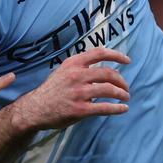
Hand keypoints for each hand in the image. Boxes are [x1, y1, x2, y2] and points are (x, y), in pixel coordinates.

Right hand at [9, 47, 130, 130]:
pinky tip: (124, 108)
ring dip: (122, 94)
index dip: (117, 56)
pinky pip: (105, 107)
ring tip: (125, 97)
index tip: (127, 61)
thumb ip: (80, 68)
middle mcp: (77, 76)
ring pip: (109, 90)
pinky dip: (117, 108)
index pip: (100, 53)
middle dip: (122, 81)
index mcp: (73, 64)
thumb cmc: (51, 90)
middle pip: (108, 73)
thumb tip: (102, 68)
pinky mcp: (80, 109)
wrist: (35, 109)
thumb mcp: (63, 71)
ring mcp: (79, 93)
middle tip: (126, 87)